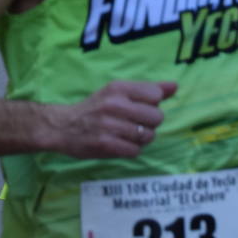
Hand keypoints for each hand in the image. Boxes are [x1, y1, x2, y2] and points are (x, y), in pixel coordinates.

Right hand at [44, 80, 177, 159]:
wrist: (63, 126)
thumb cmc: (95, 108)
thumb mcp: (118, 91)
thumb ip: (148, 89)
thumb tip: (175, 86)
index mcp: (118, 88)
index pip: (155, 95)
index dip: (152, 104)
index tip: (140, 107)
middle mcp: (114, 104)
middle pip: (156, 117)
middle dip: (151, 124)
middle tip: (136, 124)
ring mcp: (109, 125)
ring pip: (148, 136)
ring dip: (142, 139)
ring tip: (128, 135)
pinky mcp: (105, 144)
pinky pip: (135, 150)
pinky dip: (132, 150)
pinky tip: (121, 144)